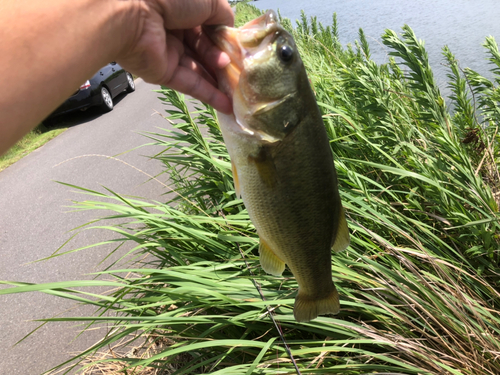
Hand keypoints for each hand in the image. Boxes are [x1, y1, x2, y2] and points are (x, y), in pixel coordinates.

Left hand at [117, 0, 233, 113]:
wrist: (132, 12)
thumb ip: (222, 14)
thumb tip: (228, 29)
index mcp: (182, 7)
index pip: (208, 26)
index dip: (224, 37)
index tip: (240, 49)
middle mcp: (175, 29)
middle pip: (205, 48)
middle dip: (223, 58)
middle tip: (239, 68)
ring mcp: (168, 52)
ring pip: (199, 67)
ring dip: (219, 78)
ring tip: (237, 86)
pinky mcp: (163, 73)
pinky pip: (189, 84)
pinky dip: (208, 95)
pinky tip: (227, 106)